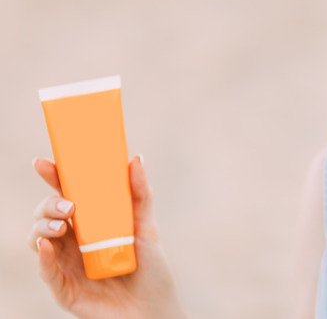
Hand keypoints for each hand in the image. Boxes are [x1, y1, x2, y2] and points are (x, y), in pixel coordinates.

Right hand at [28, 156, 186, 318]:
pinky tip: (46, 245)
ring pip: (38, 239)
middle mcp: (73, 242)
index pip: (65, 196)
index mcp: (89, 224)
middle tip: (68, 205)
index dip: (52, 178)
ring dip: (43, 226)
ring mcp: (66, 265)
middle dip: (49, 204)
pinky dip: (42, 257)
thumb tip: (136, 158)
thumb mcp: (147, 227)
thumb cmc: (151, 270)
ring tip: (60, 225)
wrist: (154, 310)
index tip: (44, 162)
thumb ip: (140, 194)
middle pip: (46, 215)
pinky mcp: (64, 289)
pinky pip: (46, 271)